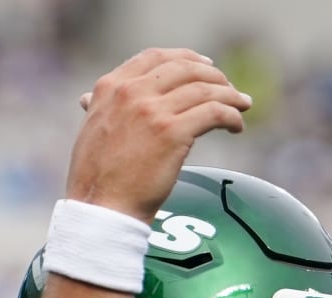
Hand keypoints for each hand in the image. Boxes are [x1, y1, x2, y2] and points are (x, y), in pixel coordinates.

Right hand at [67, 48, 252, 223]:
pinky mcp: (173, 132)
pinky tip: (236, 127)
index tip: (206, 66)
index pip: (155, 57)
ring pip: (204, 89)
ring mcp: (153, 110)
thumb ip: (99, 109)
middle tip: (230, 89)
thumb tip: (88, 101)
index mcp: (110, 87)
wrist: (102, 206)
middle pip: (185, 69)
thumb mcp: (90, 129)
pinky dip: (231, 117)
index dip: (186, 58)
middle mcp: (131, 92)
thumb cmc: (96, 178)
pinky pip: (214, 113)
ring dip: (230, 96)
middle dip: (214, 76)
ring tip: (242, 106)